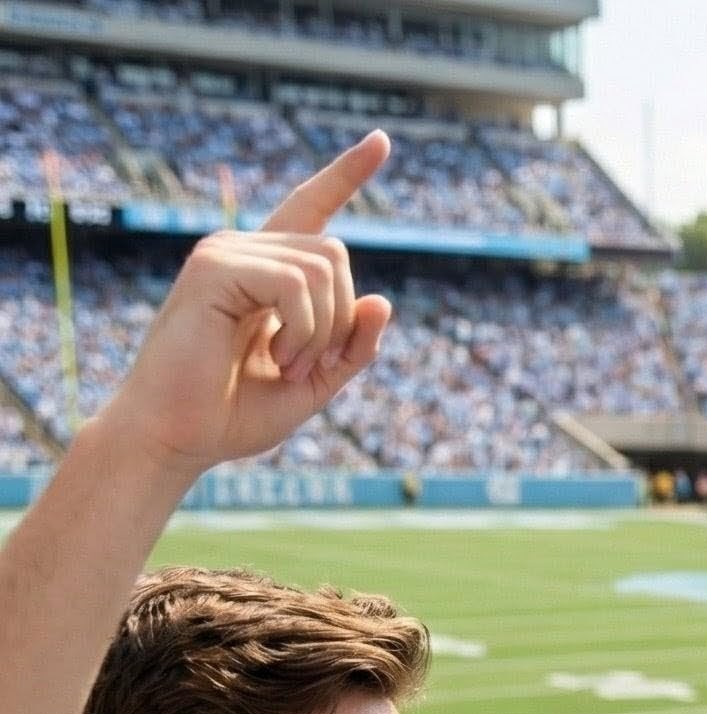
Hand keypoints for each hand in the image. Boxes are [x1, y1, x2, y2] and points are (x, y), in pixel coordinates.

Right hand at [97, 131, 393, 479]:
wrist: (179, 436)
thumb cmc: (234, 412)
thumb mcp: (315, 382)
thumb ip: (352, 347)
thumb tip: (382, 299)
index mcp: (269, 272)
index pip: (312, 208)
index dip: (347, 174)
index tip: (381, 140)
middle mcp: (246, 250)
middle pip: (336, 252)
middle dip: (341, 320)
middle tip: (305, 365)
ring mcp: (227, 252)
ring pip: (324, 267)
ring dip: (322, 331)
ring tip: (286, 364)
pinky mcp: (215, 267)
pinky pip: (296, 283)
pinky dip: (303, 330)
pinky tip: (275, 356)